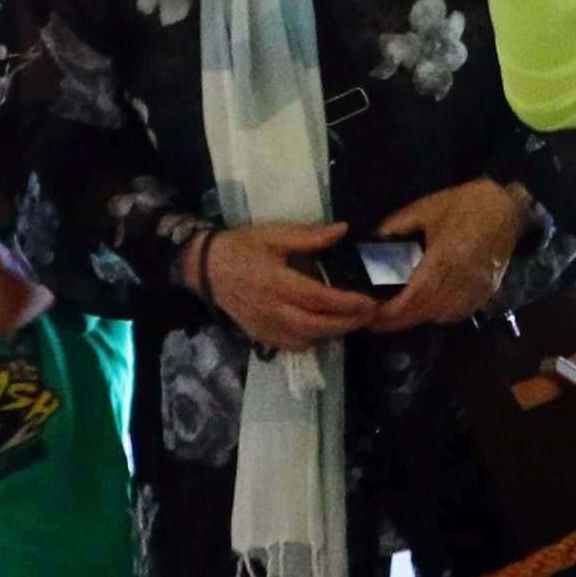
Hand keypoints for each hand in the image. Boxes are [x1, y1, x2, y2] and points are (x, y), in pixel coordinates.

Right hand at [196, 220, 378, 354]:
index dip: (348, 303)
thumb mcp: (275, 234)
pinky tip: (322, 327)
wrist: (206, 268)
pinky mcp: (261, 336)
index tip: (370, 300)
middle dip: (348, 323)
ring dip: (333, 332)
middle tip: (369, 314)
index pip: (320, 298)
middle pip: (318, 325)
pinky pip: (293, 346)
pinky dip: (312, 340)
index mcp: (277, 282)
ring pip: (307, 339)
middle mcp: (273, 309)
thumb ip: (310, 236)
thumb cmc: (242, 247)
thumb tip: (343, 230)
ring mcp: (266, 326)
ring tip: (352, 320)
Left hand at [362, 178, 530, 329]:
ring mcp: (478, 289)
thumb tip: (373, 243)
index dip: (393, 309)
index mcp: (447, 255)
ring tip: (394, 317)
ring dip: (416, 319)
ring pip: (441, 315)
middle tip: (374, 321)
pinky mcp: (486, 293)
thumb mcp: (425, 208)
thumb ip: (396, 227)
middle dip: (398, 320)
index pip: (417, 294)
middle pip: (426, 310)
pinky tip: (423, 311)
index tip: (372, 314)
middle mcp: (464, 278)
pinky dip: (437, 316)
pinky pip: (458, 314)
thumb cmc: (465, 205)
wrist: (507, 209)